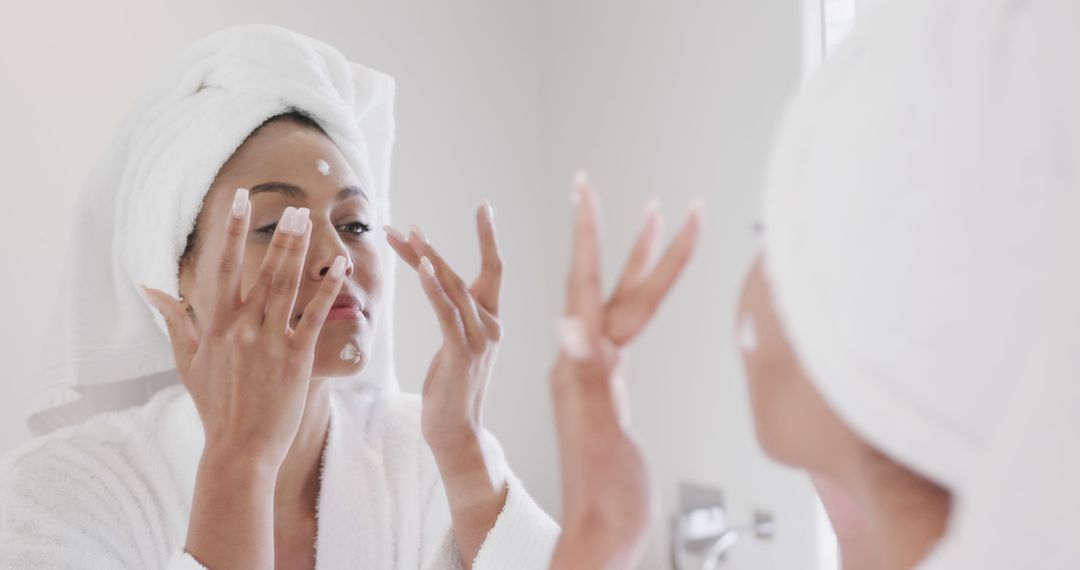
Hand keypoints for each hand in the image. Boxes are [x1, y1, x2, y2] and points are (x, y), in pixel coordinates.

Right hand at [143, 196, 346, 467]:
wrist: (238, 449)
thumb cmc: (213, 405)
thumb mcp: (185, 360)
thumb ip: (173, 320)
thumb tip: (149, 287)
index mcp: (214, 325)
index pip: (223, 266)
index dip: (233, 231)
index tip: (240, 200)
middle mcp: (241, 327)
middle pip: (261, 270)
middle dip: (278, 234)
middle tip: (294, 206)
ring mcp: (269, 341)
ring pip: (286, 286)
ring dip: (300, 251)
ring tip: (311, 222)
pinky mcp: (295, 358)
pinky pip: (313, 316)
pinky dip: (328, 289)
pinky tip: (341, 266)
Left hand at [386, 204, 506, 566]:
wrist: (457, 436)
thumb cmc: (451, 394)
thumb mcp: (454, 349)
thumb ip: (452, 318)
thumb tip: (438, 289)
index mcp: (492, 322)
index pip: (494, 269)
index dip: (489, 237)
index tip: (484, 206)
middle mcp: (491, 326)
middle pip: (463, 273)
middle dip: (430, 248)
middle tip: (403, 225)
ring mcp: (480, 340)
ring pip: (454, 288)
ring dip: (427, 259)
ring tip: (403, 235)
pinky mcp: (463, 354)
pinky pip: (447, 313)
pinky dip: (435, 287)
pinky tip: (422, 267)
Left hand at [549, 174, 701, 569]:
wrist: (603, 533)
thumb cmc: (602, 495)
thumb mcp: (597, 432)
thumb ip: (587, 378)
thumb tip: (569, 324)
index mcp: (581, 363)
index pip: (588, 285)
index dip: (591, 236)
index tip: (586, 190)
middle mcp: (586, 361)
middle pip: (613, 287)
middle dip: (629, 239)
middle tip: (650, 198)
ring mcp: (600, 375)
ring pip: (624, 306)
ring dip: (642, 264)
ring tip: (661, 223)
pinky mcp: (612, 391)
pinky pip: (628, 332)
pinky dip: (642, 304)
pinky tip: (645, 296)